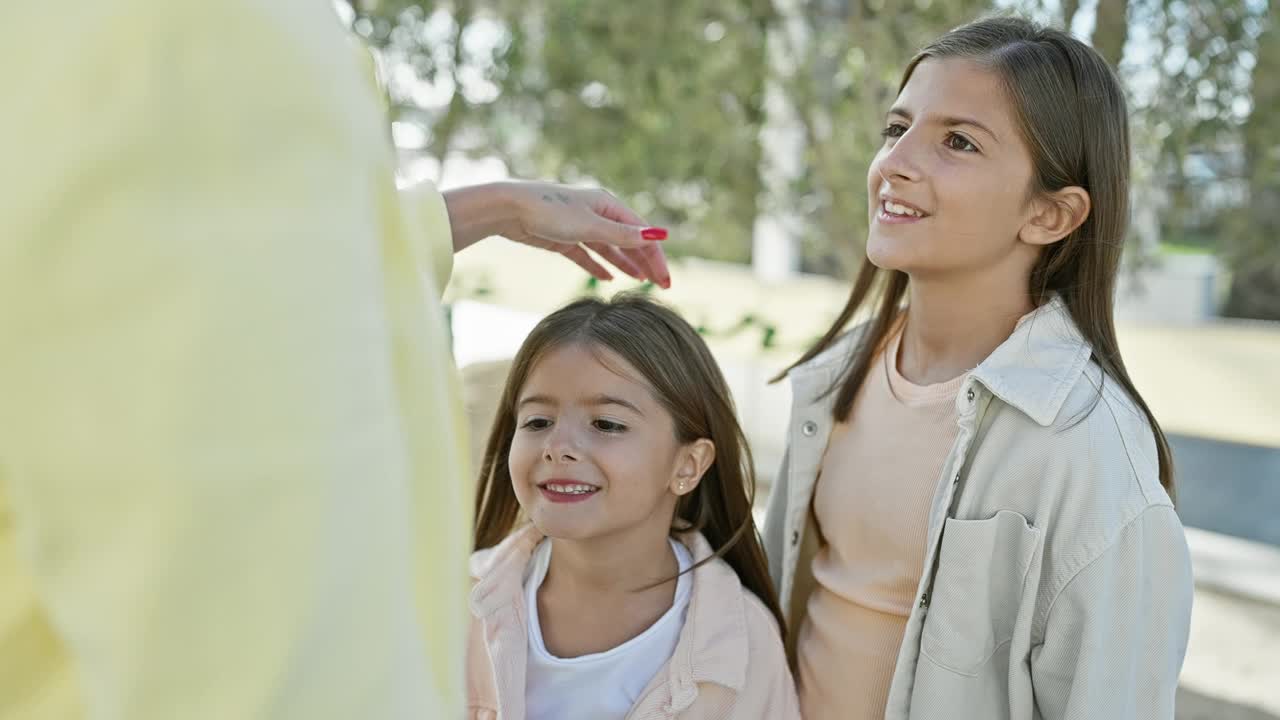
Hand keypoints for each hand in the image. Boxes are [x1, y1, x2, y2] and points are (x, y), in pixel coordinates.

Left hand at [445, 182, 670, 287]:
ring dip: (626, 264)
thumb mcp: (590, 226)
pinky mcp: (563, 238)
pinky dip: (599, 265)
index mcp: (608, 205)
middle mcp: (597, 213)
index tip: (665, 280)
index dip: (655, 257)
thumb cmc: (549, 212)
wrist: (509, 208)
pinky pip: (587, 254)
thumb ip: (622, 235)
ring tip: (640, 282)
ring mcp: (580, 225)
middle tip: (661, 286)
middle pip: (628, 241)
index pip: (641, 233)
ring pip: (609, 248)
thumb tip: (657, 235)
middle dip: (645, 262)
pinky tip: (608, 278)